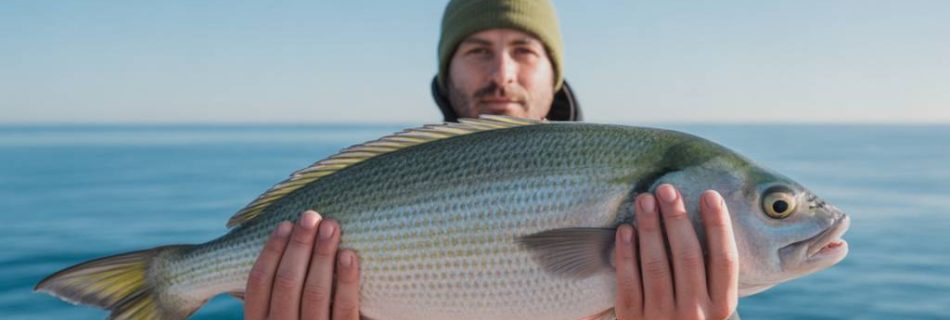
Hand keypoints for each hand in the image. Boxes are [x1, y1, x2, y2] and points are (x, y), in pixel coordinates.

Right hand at [245, 210, 360, 319]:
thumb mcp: (281, 317)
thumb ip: (278, 295)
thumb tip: (281, 244)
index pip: (258, 284)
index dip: (270, 251)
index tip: (284, 224)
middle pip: (286, 283)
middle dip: (299, 245)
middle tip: (311, 215)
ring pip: (314, 293)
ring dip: (322, 255)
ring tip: (331, 226)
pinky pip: (345, 309)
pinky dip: (347, 280)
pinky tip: (349, 255)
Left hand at [614, 184, 738, 319]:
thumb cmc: (686, 317)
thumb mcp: (708, 302)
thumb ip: (708, 272)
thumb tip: (704, 216)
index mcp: (721, 306)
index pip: (725, 260)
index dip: (719, 225)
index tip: (710, 195)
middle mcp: (695, 314)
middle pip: (688, 257)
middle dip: (677, 219)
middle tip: (667, 189)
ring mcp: (662, 318)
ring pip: (656, 266)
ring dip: (650, 228)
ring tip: (644, 200)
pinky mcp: (633, 319)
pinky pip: (629, 282)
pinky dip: (626, 254)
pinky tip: (625, 230)